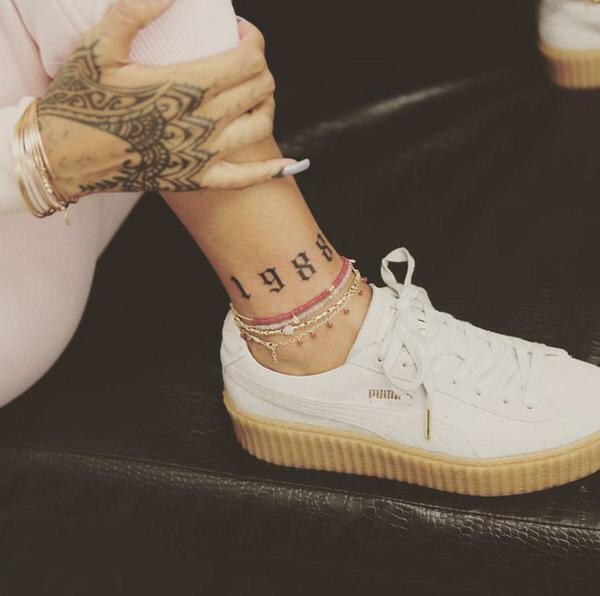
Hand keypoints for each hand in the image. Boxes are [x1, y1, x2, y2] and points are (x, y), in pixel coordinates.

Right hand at [37, 0, 296, 197]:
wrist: (65, 156)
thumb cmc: (79, 96)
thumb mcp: (99, 44)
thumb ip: (136, 11)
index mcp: (185, 85)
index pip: (248, 58)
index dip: (253, 39)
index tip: (240, 32)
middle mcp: (202, 122)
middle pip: (260, 87)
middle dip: (259, 66)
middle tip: (241, 59)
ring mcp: (203, 155)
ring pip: (262, 124)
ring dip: (266, 103)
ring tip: (251, 93)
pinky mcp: (198, 179)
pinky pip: (246, 178)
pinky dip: (271, 168)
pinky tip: (289, 163)